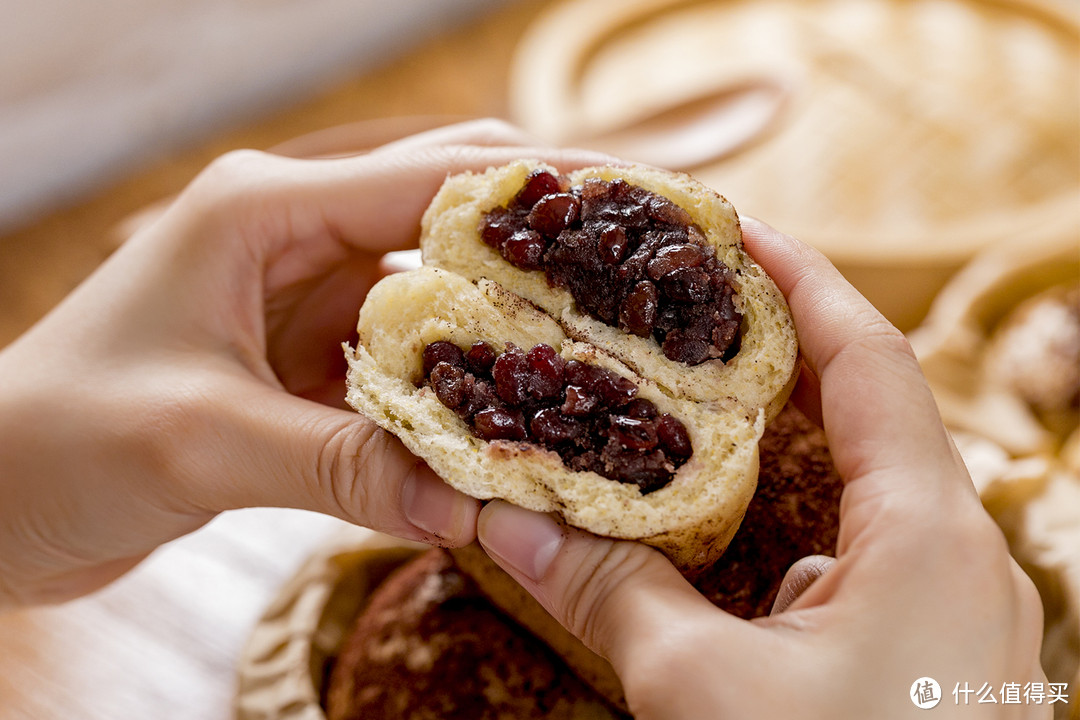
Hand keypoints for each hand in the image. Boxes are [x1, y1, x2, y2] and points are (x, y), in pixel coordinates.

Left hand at [0, 120, 615, 607]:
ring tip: (598, 338)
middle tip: (638, 269)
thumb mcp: (202, 443)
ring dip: (507, 311)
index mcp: (261, 208)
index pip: (426, 178)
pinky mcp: (304, 352)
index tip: (634, 211)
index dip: (537, 194)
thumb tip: (472, 504)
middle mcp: (291, 231)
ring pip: (436, 281)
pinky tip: (510, 405)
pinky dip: (460, 376)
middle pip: (445, 204)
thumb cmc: (57, 443)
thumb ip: (340, 465)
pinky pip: (407, 352)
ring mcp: (301, 292)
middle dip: (543, 234)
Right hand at [477, 218, 1047, 717]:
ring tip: (694, 391)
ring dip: (780, 434)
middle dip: (782, 346)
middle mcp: (953, 554)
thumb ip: (608, 594)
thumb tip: (507, 517)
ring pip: (860, 483)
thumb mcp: (703, 692)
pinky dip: (786, 514)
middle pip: (868, 407)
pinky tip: (720, 523)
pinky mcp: (917, 651)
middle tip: (692, 302)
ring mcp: (942, 607)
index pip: (871, 359)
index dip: (805, 282)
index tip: (735, 229)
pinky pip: (854, 549)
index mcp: (929, 534)